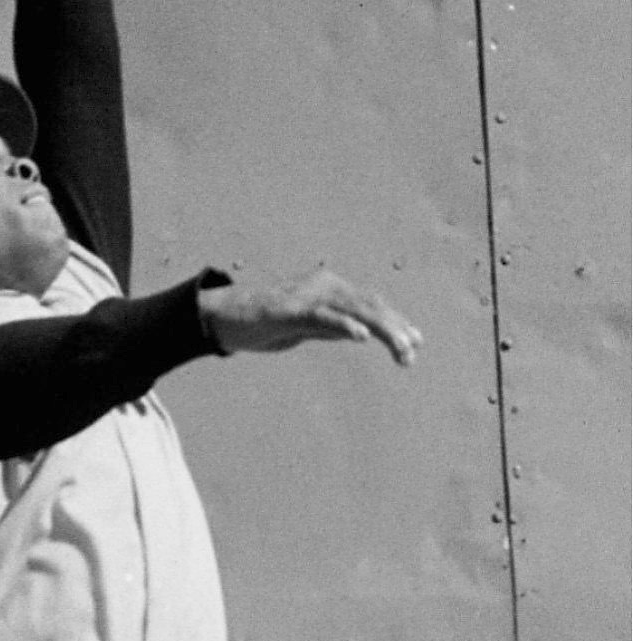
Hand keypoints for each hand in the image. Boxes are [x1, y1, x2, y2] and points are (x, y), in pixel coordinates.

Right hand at [200, 270, 420, 368]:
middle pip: (370, 305)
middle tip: (412, 353)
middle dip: (395, 329)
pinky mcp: (291, 309)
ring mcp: (309, 296)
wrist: (225, 317)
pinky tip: (363, 337)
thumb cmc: (266, 323)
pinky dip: (345, 325)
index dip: (396, 322)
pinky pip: (324, 317)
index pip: (372, 305)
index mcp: (331, 290)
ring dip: (382, 330)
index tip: (416, 343)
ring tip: (400, 350)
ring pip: (354, 310)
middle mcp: (325, 286)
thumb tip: (363, 331)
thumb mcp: (308, 327)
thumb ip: (334, 326)